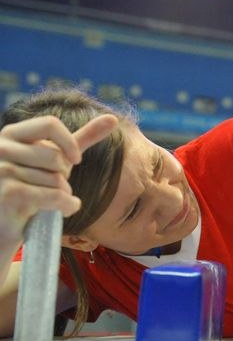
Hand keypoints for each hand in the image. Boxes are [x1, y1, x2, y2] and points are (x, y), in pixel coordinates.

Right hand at [0, 114, 117, 244]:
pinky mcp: (9, 195)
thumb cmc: (34, 186)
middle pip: (56, 156)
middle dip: (64, 177)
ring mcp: (1, 172)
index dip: (69, 143)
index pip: (49, 124)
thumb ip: (81, 138)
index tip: (75, 160)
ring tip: (46, 202)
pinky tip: (60, 211)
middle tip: (49, 188)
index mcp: (11, 134)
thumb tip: (113, 118)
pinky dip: (66, 207)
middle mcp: (0, 149)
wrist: (8, 222)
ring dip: (63, 195)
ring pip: (57, 180)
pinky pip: (55, 197)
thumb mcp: (56, 158)